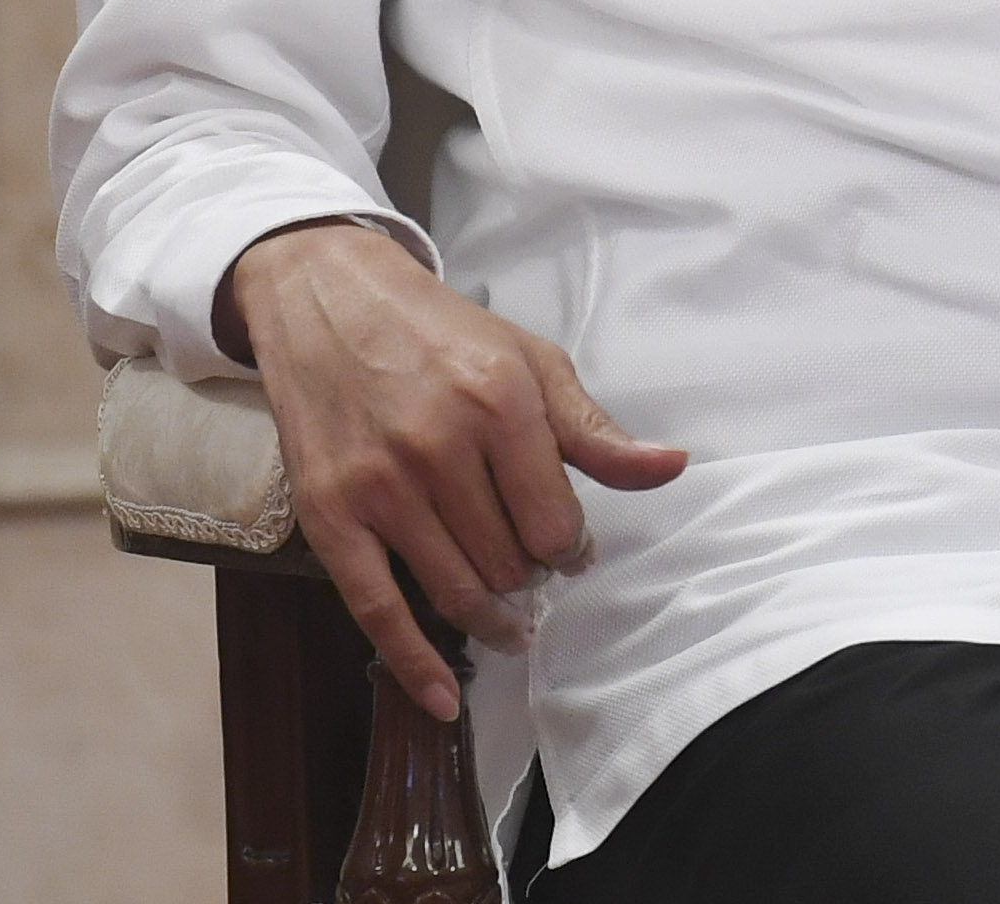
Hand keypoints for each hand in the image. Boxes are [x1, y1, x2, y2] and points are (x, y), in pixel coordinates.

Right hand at [221, 219, 688, 720]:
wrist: (330, 302)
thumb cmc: (443, 334)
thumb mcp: (533, 362)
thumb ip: (595, 431)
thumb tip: (671, 467)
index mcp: (501, 404)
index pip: (556, 520)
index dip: (572, 548)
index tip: (572, 550)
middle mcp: (439, 446)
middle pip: (506, 560)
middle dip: (530, 579)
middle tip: (534, 576)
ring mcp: (378, 485)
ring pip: (453, 587)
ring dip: (489, 617)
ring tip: (509, 621)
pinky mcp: (328, 515)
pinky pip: (375, 607)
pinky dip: (412, 662)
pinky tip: (444, 696)